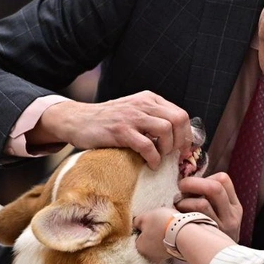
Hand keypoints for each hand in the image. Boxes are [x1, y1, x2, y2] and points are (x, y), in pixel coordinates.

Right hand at [31, 91, 192, 168]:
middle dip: (180, 141)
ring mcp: (131, 117)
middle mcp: (143, 104)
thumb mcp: (133, 111)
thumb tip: (176, 137)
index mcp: (149, 99)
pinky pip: (147, 145)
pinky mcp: (120, 131)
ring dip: (167, 149)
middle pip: (178, 120)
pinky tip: (150, 164)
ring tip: (160, 158)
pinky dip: (153, 158)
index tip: (182, 150)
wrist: (77, 120)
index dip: (186, 134)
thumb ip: (152, 118)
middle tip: (173, 156)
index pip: (181, 114)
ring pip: (166, 129)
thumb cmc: (107, 121)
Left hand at [133, 207, 175, 262]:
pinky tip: (173, 229)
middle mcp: (150, 256)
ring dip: (161, 234)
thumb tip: (134, 223)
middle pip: (148, 241)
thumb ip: (136, 221)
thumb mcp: (145, 217)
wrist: (185, 232)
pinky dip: (170, 237)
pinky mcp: (173, 254)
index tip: (148, 220)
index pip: (137, 236)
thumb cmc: (161, 224)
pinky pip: (168, 243)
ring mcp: (162, 257)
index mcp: (139, 248)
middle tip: (157, 221)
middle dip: (151, 231)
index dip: (142, 226)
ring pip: (158, 242)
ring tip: (167, 224)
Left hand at [175, 172, 241, 240]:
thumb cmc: (212, 234)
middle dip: (192, 183)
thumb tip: (189, 179)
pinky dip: (181, 212)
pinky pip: (193, 218)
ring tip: (178, 204)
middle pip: (214, 187)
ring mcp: (221, 228)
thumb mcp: (222, 216)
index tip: (194, 185)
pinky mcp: (208, 238)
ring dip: (184, 201)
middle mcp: (232, 216)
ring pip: (201, 204)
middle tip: (181, 186)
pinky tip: (176, 216)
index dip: (205, 178)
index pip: (223, 180)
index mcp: (235, 206)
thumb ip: (211, 199)